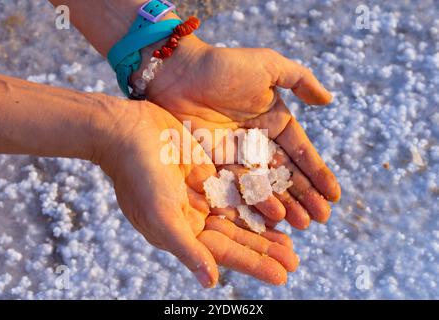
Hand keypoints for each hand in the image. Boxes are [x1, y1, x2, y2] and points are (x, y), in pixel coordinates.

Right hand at [93, 99, 297, 286]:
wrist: (127, 131)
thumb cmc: (138, 175)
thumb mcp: (161, 215)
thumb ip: (187, 248)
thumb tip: (210, 282)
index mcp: (181, 231)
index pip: (223, 252)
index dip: (253, 263)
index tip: (282, 275)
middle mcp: (192, 215)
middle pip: (235, 236)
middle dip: (264, 250)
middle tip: (294, 262)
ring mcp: (201, 192)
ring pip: (239, 214)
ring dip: (263, 228)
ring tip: (291, 241)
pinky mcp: (207, 170)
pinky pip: (236, 187)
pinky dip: (255, 197)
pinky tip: (276, 205)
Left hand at [135, 35, 340, 228]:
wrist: (178, 74)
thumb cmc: (224, 66)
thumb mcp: (268, 66)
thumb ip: (300, 80)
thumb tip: (329, 100)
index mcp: (274, 121)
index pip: (300, 152)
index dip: (317, 173)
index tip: (334, 194)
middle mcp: (258, 142)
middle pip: (285, 174)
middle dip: (305, 195)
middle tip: (321, 218)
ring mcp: (237, 156)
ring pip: (265, 185)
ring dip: (284, 204)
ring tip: (301, 224)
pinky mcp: (215, 165)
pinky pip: (237, 188)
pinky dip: (253, 203)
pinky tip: (269, 219)